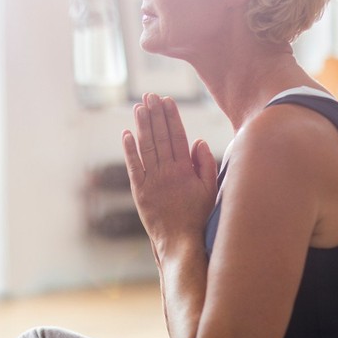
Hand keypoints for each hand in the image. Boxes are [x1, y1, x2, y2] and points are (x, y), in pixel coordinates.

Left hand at [122, 93, 217, 258]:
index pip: (177, 136)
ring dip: (142, 126)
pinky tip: (127, 134)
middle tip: (149, 96)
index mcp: (185, 170)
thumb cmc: (197, 216)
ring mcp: (151, 181)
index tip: (167, 100)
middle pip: (160, 137)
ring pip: (146, 147)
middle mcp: (167, 172)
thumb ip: (205, 164)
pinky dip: (129, 149)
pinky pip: (133, 166)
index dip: (171, 116)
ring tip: (139, 107)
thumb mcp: (210, 189)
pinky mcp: (139, 191)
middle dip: (154, 114)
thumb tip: (198, 140)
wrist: (179, 242)